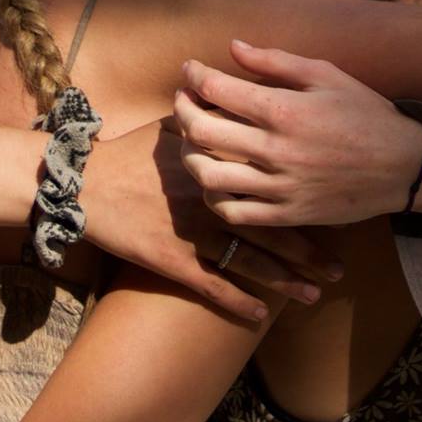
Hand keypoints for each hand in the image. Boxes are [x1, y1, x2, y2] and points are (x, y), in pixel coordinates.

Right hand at [80, 116, 342, 322]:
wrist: (83, 183)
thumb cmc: (126, 153)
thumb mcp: (170, 126)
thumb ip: (208, 120)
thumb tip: (231, 104)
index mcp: (218, 165)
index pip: (273, 183)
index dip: (305, 200)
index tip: (333, 211)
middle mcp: (213, 199)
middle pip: (272, 227)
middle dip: (309, 252)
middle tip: (339, 268)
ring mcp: (193, 231)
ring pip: (250, 261)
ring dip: (285, 282)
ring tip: (313, 295)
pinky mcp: (172, 259)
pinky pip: (212, 285)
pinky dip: (237, 302)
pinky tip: (259, 316)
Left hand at [172, 41, 421, 227]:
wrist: (403, 167)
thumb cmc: (366, 114)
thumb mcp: (326, 74)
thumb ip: (275, 61)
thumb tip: (232, 47)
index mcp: (284, 110)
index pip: (216, 90)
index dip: (193, 76)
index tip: (190, 70)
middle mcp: (275, 150)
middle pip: (201, 132)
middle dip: (182, 110)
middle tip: (184, 100)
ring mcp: (279, 187)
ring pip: (209, 177)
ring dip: (190, 155)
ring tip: (194, 141)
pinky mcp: (286, 215)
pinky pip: (233, 212)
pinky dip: (214, 196)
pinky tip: (217, 179)